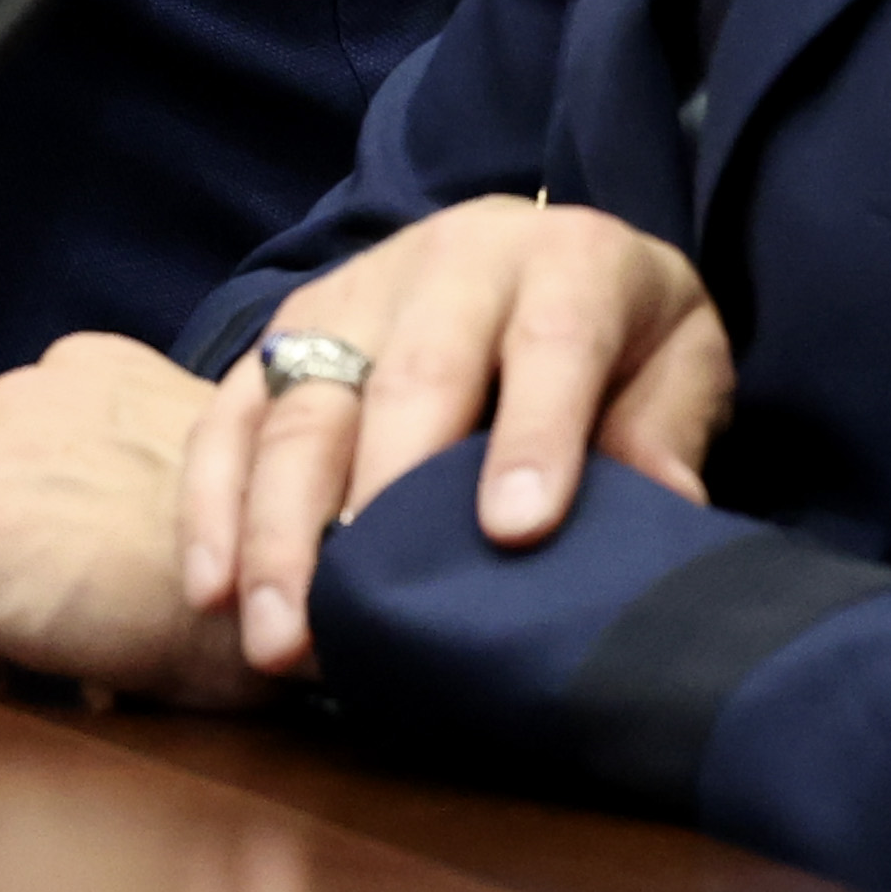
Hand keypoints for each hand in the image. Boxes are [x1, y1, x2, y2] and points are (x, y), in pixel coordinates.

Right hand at [176, 198, 727, 678]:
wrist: (540, 255)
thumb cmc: (617, 334)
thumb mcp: (678, 360)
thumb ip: (667, 430)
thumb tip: (664, 513)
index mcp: (567, 260)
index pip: (551, 343)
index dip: (533, 436)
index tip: (514, 532)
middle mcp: (450, 262)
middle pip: (409, 378)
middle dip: (381, 502)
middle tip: (362, 613)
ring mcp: (354, 293)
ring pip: (304, 405)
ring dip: (280, 527)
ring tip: (278, 636)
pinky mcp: (286, 331)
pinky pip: (231, 413)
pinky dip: (214, 503)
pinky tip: (212, 590)